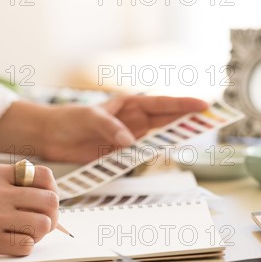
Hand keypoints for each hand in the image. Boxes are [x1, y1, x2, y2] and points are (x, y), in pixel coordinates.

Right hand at [0, 164, 58, 257]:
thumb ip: (6, 183)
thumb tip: (41, 195)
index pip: (43, 175)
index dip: (50, 190)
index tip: (43, 201)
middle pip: (51, 201)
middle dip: (50, 215)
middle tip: (38, 222)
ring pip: (44, 225)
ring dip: (38, 233)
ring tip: (23, 234)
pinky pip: (26, 246)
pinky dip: (22, 248)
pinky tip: (9, 244)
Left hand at [41, 95, 207, 162]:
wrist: (51, 137)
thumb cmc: (69, 119)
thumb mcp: (89, 118)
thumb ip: (110, 128)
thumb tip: (129, 143)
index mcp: (129, 105)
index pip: (162, 104)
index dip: (184, 105)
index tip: (204, 106)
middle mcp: (134, 121)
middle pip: (167, 122)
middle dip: (188, 121)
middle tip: (209, 123)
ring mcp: (130, 139)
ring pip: (158, 139)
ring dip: (174, 140)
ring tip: (194, 139)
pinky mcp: (121, 155)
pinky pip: (142, 156)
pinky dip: (153, 157)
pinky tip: (166, 156)